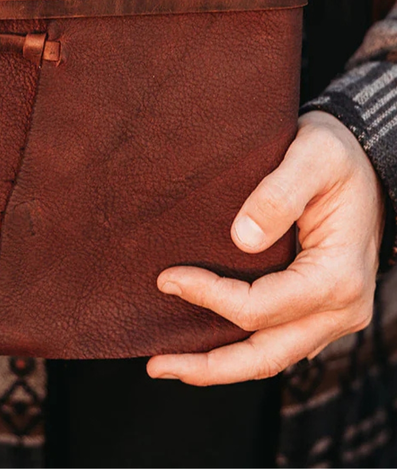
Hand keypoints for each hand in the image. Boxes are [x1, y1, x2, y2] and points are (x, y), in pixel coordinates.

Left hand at [147, 110, 384, 384]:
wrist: (366, 157)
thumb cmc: (337, 153)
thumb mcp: (313, 156)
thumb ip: (278, 194)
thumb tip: (240, 239)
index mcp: (338, 276)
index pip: (261, 306)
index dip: (209, 297)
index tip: (166, 278)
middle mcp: (342, 307)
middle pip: (267, 354)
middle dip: (209, 366)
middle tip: (154, 364)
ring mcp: (334, 315)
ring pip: (273, 357)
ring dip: (221, 365)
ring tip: (168, 364)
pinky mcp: (321, 310)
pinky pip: (279, 341)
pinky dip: (241, 348)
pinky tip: (204, 342)